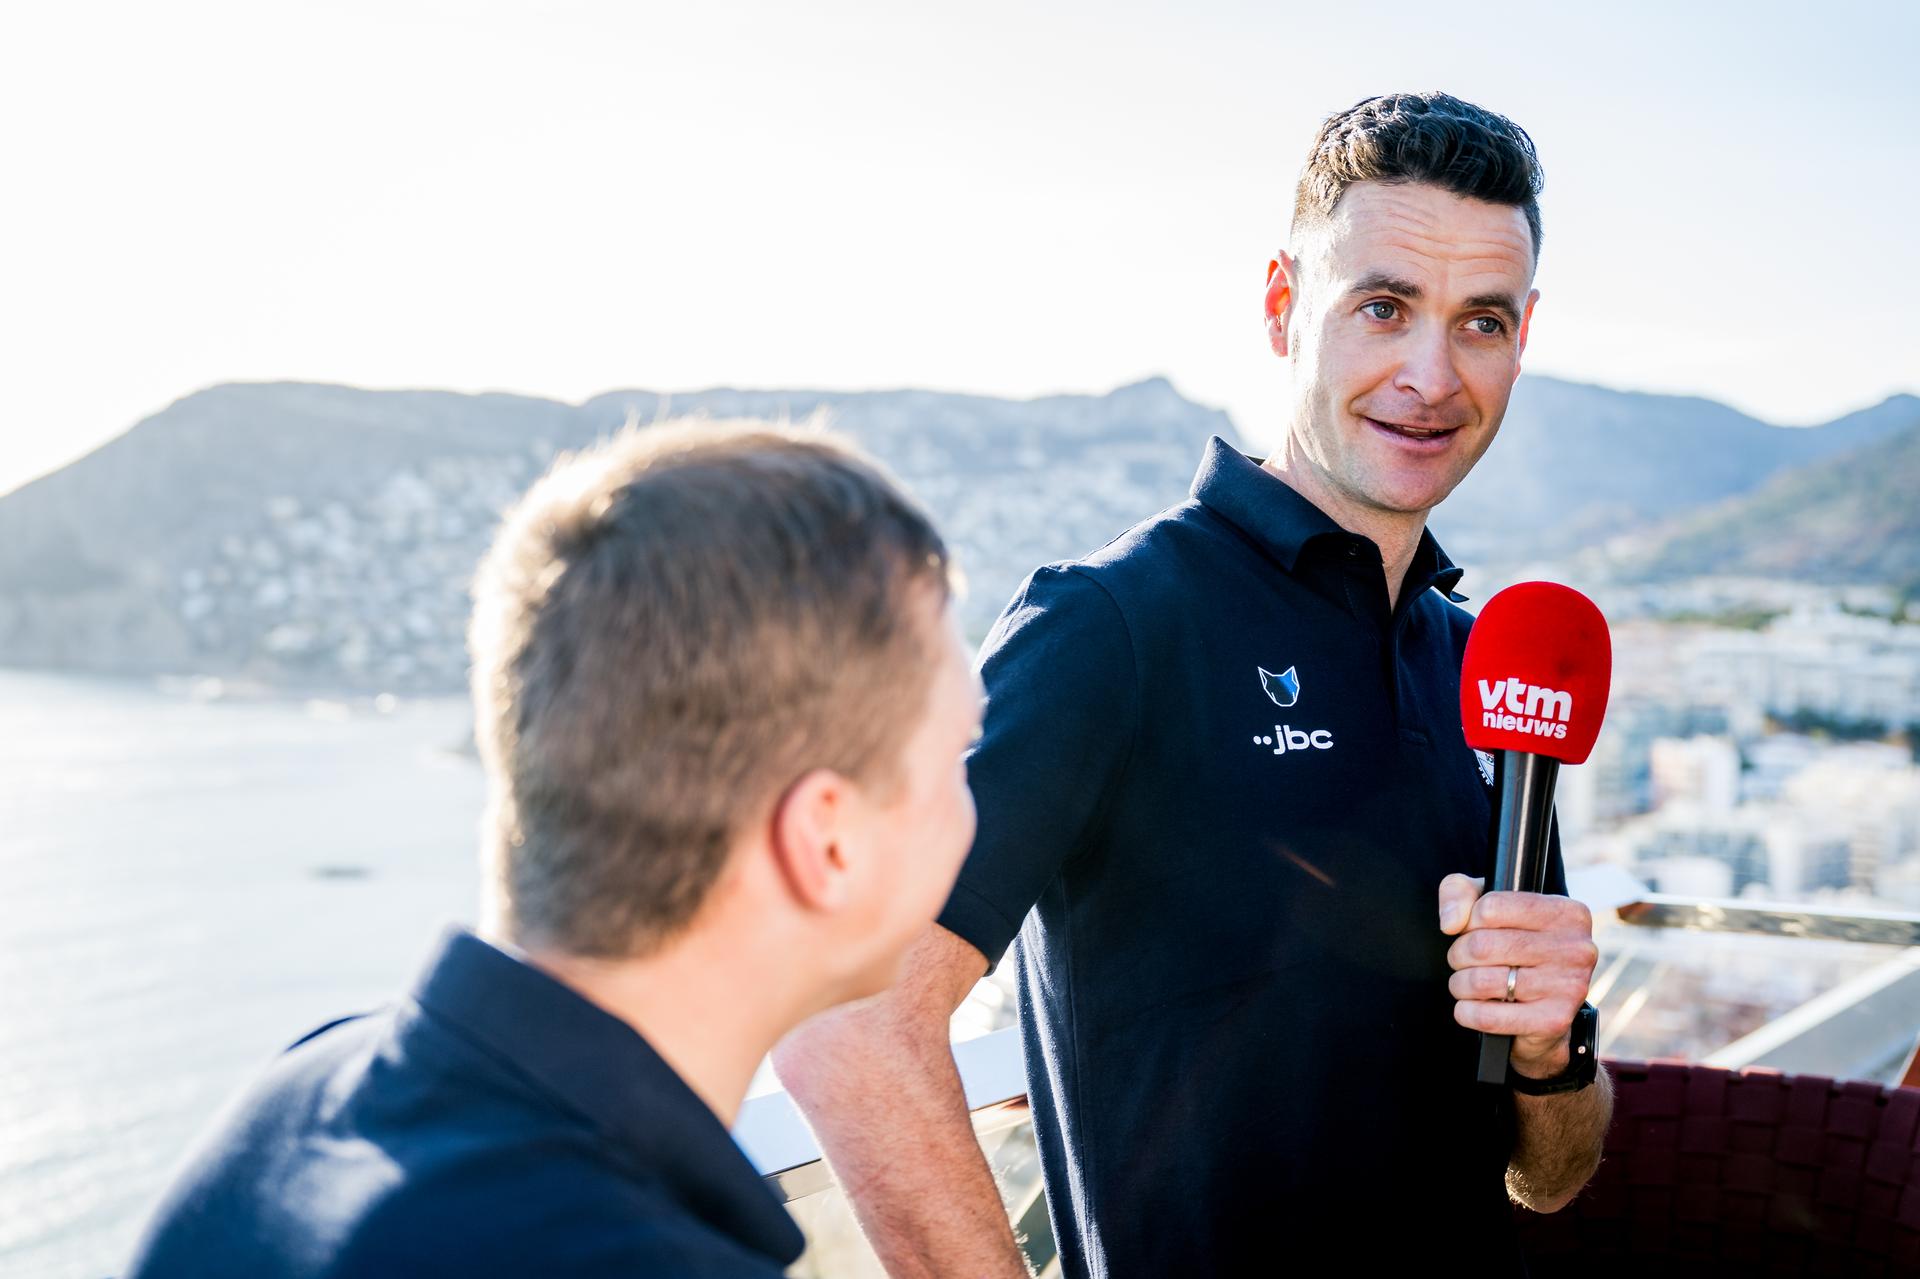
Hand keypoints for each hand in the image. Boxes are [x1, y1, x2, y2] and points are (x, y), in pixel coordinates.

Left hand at [1438, 874, 1597, 1077]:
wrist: (1544, 1003)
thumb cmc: (1513, 943)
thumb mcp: (1487, 903)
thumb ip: (1460, 892)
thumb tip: (1452, 922)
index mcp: (1566, 913)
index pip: (1490, 907)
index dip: (1468, 921)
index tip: (1471, 930)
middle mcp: (1576, 948)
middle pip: (1482, 945)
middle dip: (1459, 954)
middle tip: (1462, 960)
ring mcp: (1569, 986)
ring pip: (1481, 981)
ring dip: (1460, 984)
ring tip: (1466, 983)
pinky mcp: (1554, 1021)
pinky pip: (1488, 1017)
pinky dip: (1466, 1012)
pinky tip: (1469, 1006)